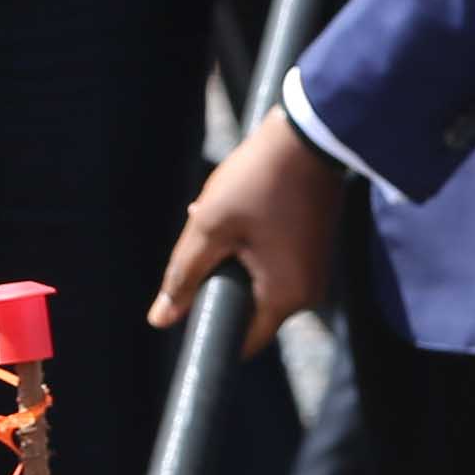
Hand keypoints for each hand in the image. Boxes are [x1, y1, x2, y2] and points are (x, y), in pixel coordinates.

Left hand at [150, 109, 341, 350]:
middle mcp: (308, 292)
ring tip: (223, 216)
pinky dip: (253, 246)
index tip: (191, 296)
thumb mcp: (209, 227)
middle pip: (248, 307)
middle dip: (219, 278)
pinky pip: (276, 263)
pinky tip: (241, 212)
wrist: (309, 134)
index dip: (211, 324)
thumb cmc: (259, 180)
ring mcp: (315, 269)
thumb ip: (182, 276)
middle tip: (206, 235)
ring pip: (259, 281)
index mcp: (286, 297)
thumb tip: (160, 320)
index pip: (242, 340)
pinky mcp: (315, 248)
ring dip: (234, 257)